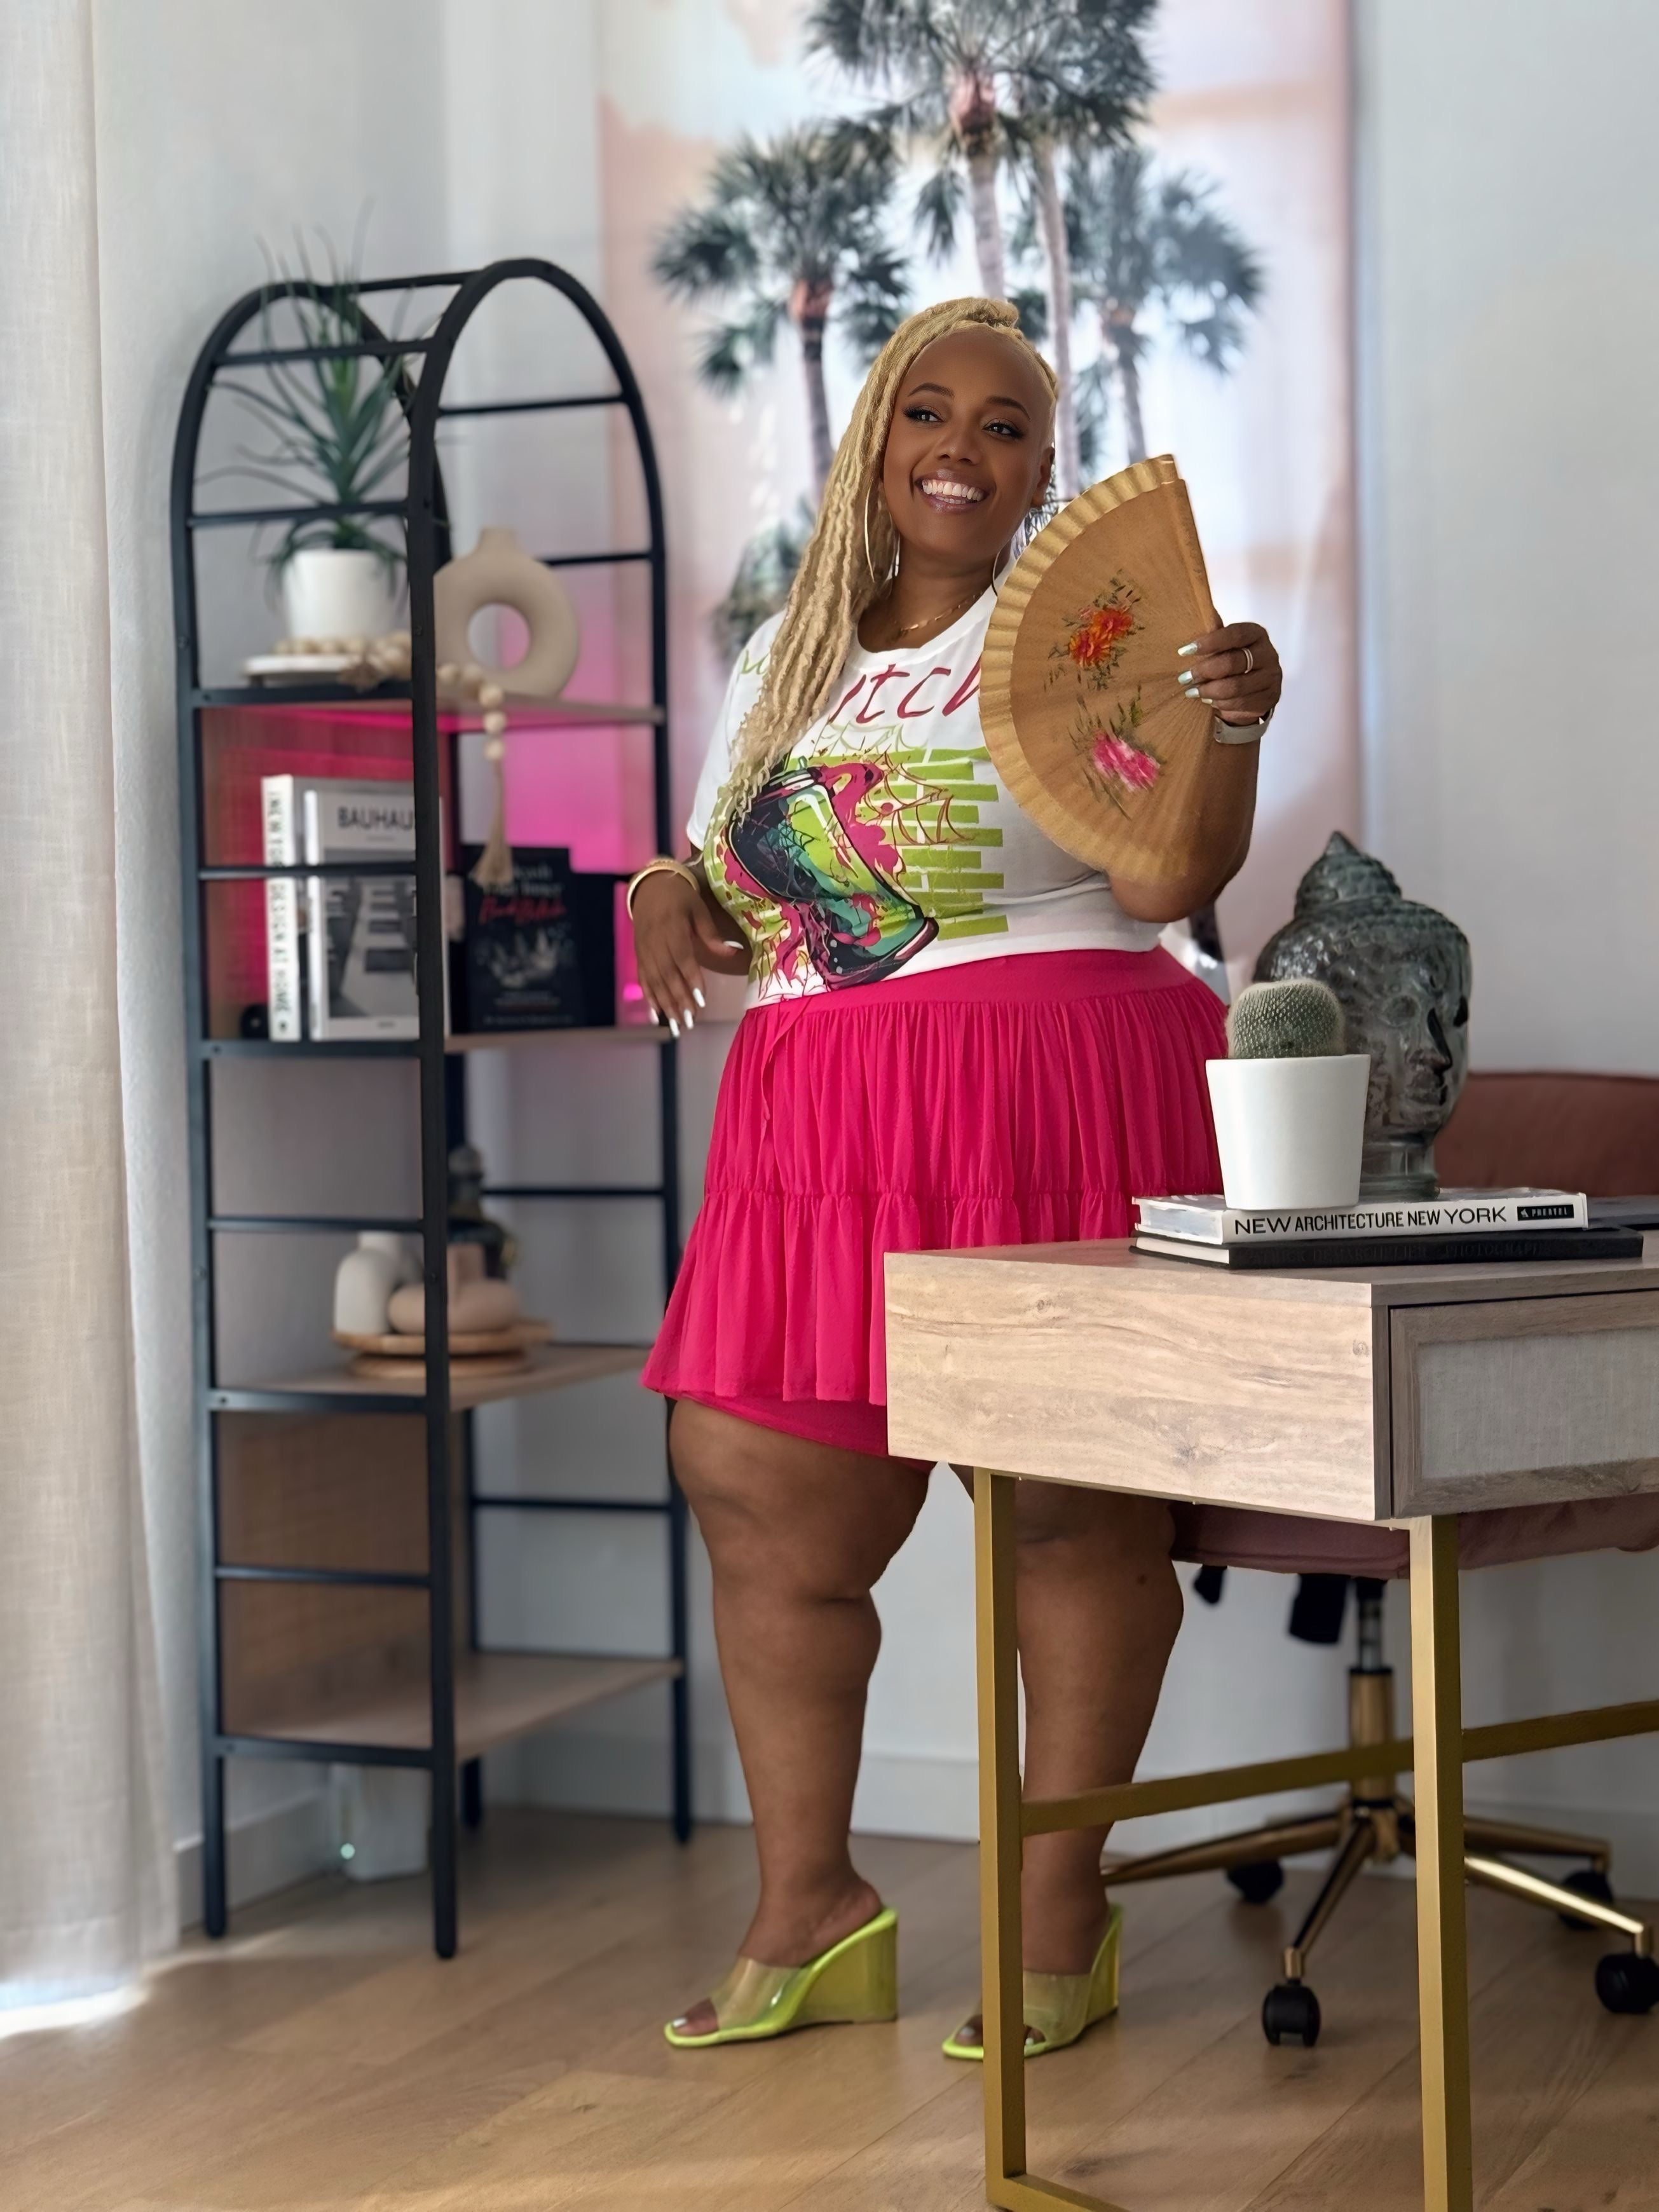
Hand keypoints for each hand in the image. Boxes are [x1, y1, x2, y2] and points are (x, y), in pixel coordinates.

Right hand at [632, 867, 747, 1035]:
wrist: (649, 887)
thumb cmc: (681, 897)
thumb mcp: (698, 909)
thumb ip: (711, 933)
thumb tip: (733, 951)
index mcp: (672, 927)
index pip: (682, 957)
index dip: (691, 979)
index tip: (701, 1000)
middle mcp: (655, 941)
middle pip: (667, 974)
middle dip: (679, 1000)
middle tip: (690, 1022)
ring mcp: (644, 950)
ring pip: (654, 981)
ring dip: (665, 1005)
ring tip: (676, 1026)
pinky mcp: (639, 955)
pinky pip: (643, 979)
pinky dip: (649, 998)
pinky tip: (656, 1016)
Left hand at [1178, 621, 1281, 725]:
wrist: (1253, 691)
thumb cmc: (1234, 663)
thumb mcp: (1225, 646)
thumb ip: (1215, 633)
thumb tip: (1197, 612)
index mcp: (1257, 634)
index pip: (1234, 634)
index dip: (1209, 642)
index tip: (1184, 651)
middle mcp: (1269, 654)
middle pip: (1232, 662)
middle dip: (1204, 671)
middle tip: (1184, 678)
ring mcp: (1272, 677)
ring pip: (1235, 687)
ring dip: (1208, 691)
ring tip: (1191, 692)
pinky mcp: (1271, 698)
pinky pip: (1241, 704)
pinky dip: (1220, 704)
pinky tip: (1208, 701)